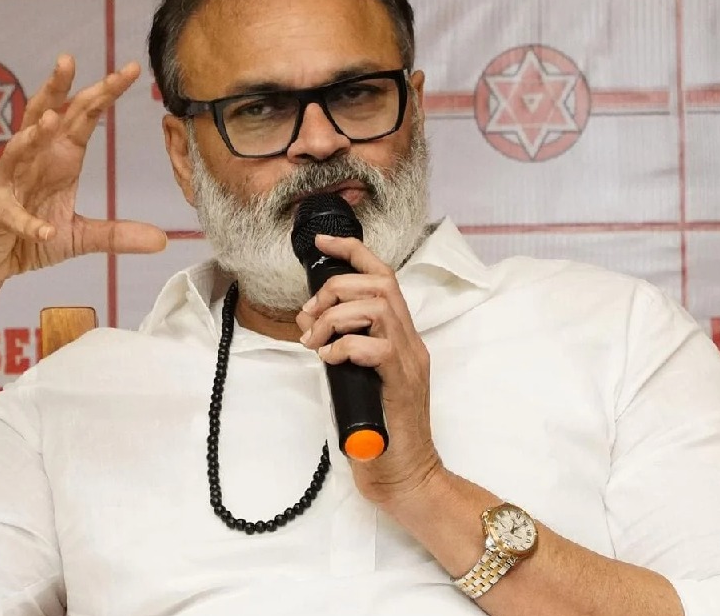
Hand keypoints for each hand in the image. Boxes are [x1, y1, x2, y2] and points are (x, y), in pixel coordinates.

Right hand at [0, 55, 166, 297]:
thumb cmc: (28, 237)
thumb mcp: (80, 236)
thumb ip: (118, 234)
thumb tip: (162, 240)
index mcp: (60, 157)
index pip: (84, 117)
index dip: (104, 93)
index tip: (130, 69)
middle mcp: (34, 160)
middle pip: (46, 116)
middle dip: (59, 89)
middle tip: (69, 59)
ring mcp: (10, 183)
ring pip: (18, 150)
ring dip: (33, 136)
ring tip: (50, 120)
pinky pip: (13, 214)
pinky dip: (28, 222)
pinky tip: (44, 229)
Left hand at [295, 234, 441, 510]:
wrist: (406, 476)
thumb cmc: (378, 433)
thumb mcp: (356, 379)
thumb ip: (343, 349)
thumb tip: (313, 324)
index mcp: (400, 336)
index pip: (384, 276)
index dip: (352, 251)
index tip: (322, 244)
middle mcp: (410, 342)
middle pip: (379, 283)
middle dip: (334, 289)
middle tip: (309, 319)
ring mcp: (409, 361)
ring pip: (376, 307)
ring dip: (334, 316)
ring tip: (315, 341)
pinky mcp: (402, 384)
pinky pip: (374, 346)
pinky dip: (343, 345)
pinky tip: (328, 360)